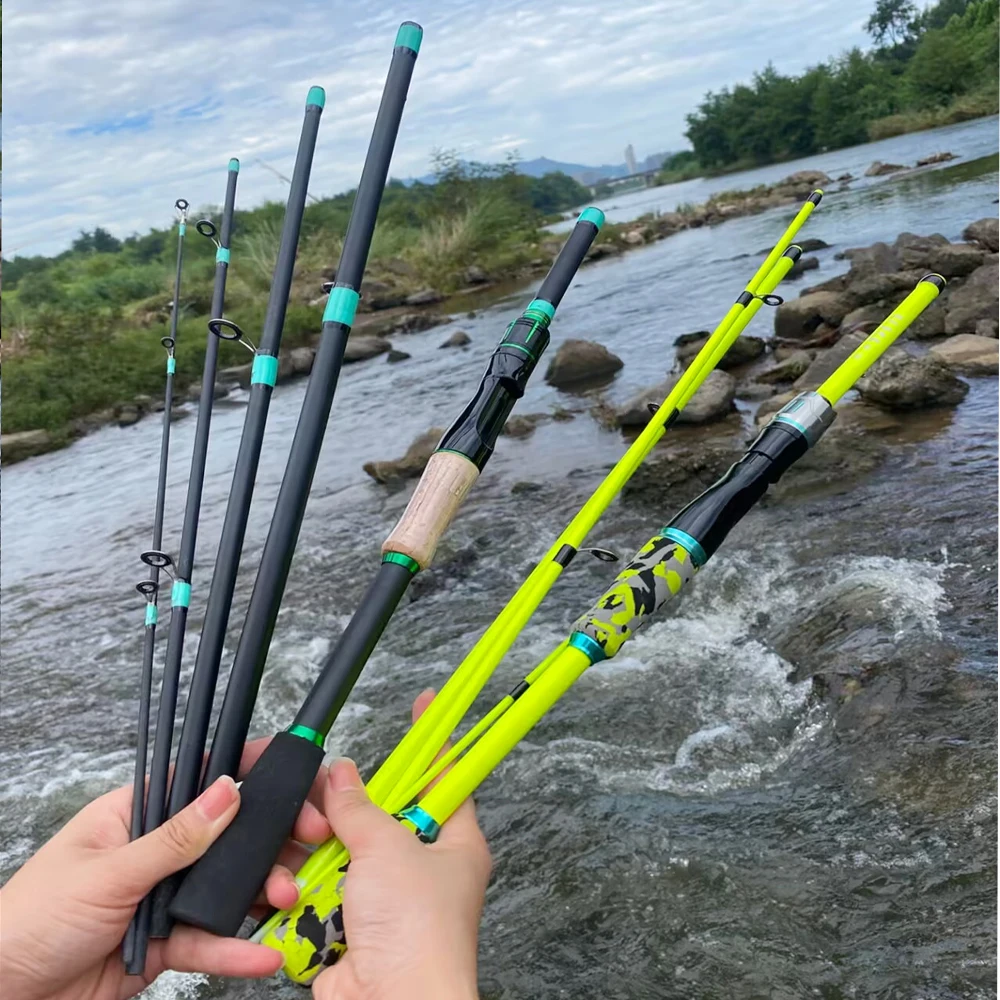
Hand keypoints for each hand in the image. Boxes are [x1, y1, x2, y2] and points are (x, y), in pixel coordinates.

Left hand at [0, 740, 333, 999]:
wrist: (4, 997)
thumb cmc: (28, 920)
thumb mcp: (108, 873)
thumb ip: (174, 839)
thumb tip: (226, 791)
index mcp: (135, 814)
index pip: (198, 780)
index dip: (246, 771)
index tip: (290, 768)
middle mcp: (156, 851)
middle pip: (226, 835)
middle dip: (271, 837)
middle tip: (310, 837)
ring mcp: (163, 896)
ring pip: (227, 886)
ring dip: (262, 891)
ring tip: (288, 897)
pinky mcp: (166, 942)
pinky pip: (210, 939)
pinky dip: (238, 947)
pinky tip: (264, 951)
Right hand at [310, 691, 490, 999]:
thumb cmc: (418, 935)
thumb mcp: (389, 849)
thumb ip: (360, 808)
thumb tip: (342, 777)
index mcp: (453, 843)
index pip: (444, 777)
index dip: (432, 740)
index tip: (426, 705)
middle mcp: (420, 870)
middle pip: (379, 815)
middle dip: (346, 810)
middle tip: (327, 805)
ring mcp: (383, 901)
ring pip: (340, 853)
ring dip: (318, 856)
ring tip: (313, 859)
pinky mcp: (349, 928)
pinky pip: (317, 893)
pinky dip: (302, 893)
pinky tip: (295, 893)